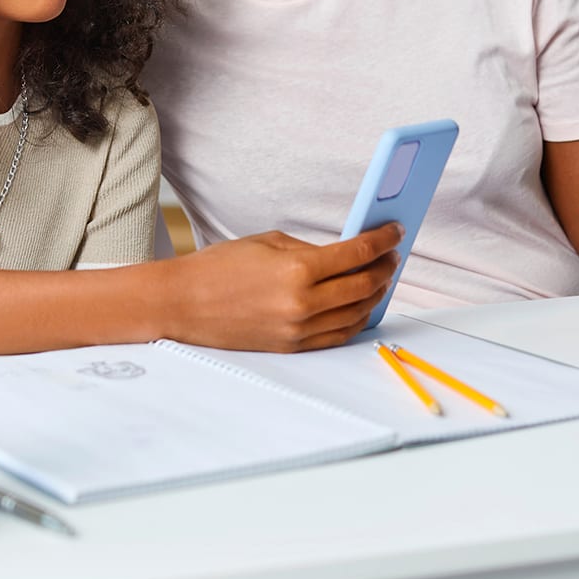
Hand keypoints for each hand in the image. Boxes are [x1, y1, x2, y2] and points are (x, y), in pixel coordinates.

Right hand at [167, 223, 403, 351]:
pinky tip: (363, 306)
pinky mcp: (292, 347)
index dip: (381, 240)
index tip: (395, 231)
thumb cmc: (220, 267)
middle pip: (363, 285)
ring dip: (376, 294)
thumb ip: (311, 249)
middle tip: (393, 254)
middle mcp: (303, 303)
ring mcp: (298, 330)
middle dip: (385, 266)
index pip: (357, 254)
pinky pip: (338, 336)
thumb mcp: (269, 243)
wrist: (183, 303)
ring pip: (356, 314)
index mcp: (297, 270)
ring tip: (382, 278)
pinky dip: (357, 321)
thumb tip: (345, 254)